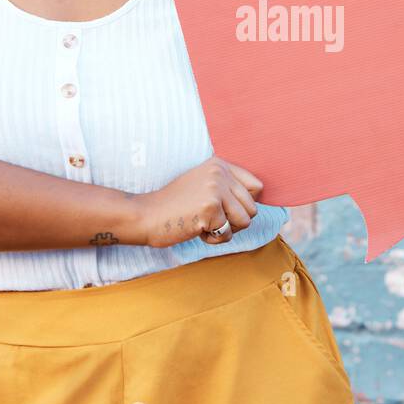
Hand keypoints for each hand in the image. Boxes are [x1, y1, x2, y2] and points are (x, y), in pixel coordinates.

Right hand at [134, 156, 263, 248]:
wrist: (145, 215)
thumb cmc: (173, 206)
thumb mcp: (202, 186)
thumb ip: (227, 188)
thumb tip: (258, 204)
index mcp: (219, 164)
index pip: (256, 187)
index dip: (244, 205)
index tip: (225, 210)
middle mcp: (220, 173)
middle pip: (253, 207)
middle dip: (234, 221)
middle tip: (209, 219)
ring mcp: (215, 189)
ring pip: (245, 221)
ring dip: (226, 230)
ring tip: (204, 223)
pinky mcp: (211, 208)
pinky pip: (228, 234)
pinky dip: (213, 239)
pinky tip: (195, 229)